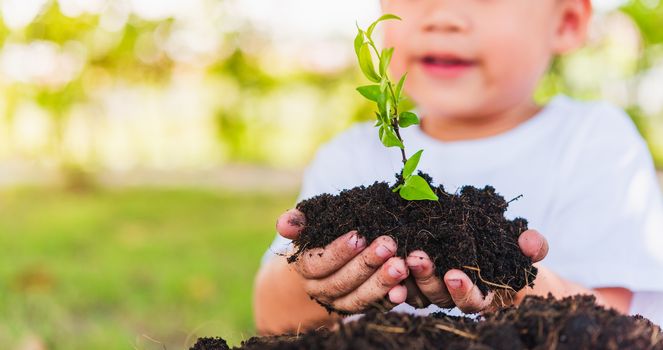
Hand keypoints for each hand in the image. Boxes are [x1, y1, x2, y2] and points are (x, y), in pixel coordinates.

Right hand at [276, 209, 409, 313]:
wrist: (327, 259)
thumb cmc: (322, 235)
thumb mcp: (310, 225)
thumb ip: (298, 221)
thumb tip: (283, 224)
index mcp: (306, 269)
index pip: (318, 264)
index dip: (338, 252)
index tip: (358, 236)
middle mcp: (321, 290)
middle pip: (341, 282)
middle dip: (366, 264)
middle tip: (388, 245)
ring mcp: (341, 302)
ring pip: (358, 298)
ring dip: (381, 282)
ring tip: (400, 265)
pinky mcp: (362, 308)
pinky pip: (375, 307)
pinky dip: (390, 298)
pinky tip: (404, 287)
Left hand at [404, 229, 548, 312]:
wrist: (490, 255)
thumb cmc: (511, 254)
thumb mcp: (525, 249)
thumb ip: (533, 246)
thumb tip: (532, 241)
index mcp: (483, 295)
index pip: (471, 300)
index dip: (463, 290)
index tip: (454, 274)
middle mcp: (455, 297)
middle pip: (438, 296)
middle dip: (428, 277)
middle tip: (417, 257)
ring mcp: (434, 290)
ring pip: (416, 291)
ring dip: (405, 277)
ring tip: (397, 256)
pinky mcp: (416, 280)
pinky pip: (401, 282)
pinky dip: (392, 275)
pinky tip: (382, 260)